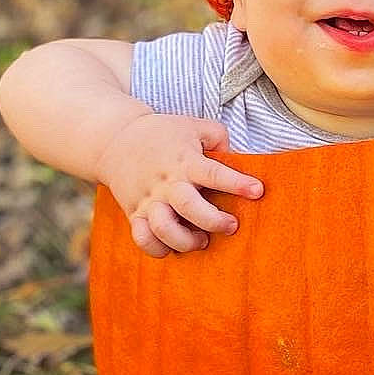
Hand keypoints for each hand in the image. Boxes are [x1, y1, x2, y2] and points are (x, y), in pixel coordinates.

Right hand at [97, 113, 263, 257]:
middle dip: (214, 221)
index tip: (257, 191)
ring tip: (202, 240)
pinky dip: (158, 249)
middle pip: (190, 207)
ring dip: (187, 241)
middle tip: (231, 225)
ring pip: (164, 229)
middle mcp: (167, 183)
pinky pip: (143, 239)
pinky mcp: (135, 214)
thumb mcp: (194, 126)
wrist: (116, 140)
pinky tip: (174, 245)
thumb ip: (219, 137)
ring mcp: (149, 200)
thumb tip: (235, 157)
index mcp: (185, 161)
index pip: (213, 173)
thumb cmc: (164, 135)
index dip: (237, 183)